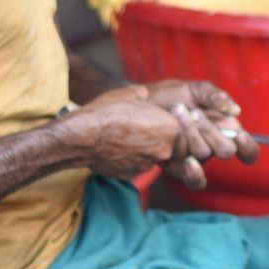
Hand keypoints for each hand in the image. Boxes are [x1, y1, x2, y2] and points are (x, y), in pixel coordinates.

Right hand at [67, 87, 183, 180]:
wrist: (83, 136)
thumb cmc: (108, 111)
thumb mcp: (133, 94)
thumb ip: (149, 99)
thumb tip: (149, 98)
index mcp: (170, 128)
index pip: (185, 130)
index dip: (173, 124)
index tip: (160, 117)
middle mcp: (164, 150)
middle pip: (175, 147)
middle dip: (165, 139)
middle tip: (147, 128)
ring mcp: (149, 165)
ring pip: (156, 157)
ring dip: (148, 149)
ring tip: (130, 135)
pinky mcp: (133, 175)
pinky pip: (140, 165)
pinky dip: (134, 158)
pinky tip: (120, 146)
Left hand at [144, 81, 259, 190]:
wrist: (143, 103)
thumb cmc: (173, 94)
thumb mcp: (197, 89)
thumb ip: (216, 96)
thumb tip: (235, 110)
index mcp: (225, 129)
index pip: (247, 150)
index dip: (248, 147)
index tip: (239, 136)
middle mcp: (213, 146)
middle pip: (226, 151)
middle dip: (211, 130)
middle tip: (195, 113)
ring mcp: (196, 158)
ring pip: (204, 154)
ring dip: (191, 132)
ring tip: (177, 112)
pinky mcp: (178, 168)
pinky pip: (193, 180)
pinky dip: (194, 172)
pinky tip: (188, 160)